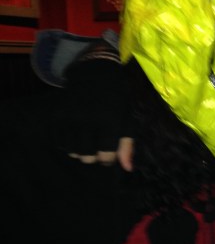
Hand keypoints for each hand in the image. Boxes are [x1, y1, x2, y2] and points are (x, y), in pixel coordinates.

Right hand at [52, 51, 133, 168]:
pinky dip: (67, 143)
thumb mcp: (127, 120)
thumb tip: (127, 169)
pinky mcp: (58, 116)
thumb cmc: (116, 101)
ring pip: (72, 152)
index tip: (108, 153)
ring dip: (80, 151)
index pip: (105, 156)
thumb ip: (127, 145)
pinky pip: (60, 142)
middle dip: (94, 156)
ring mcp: (70, 118)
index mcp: (109, 122)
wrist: (95, 74)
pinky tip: (76, 134)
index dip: (108, 159)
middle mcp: (88, 120)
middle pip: (87, 157)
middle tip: (97, 146)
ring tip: (87, 139)